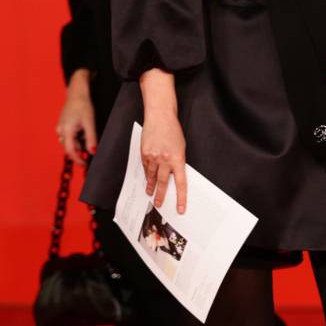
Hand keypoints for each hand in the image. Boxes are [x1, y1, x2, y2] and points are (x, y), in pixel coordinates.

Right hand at [56, 69, 96, 161]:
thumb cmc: (83, 105)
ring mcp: (61, 127)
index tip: (85, 163)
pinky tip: (82, 129)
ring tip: (87, 134)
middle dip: (80, 149)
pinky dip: (76, 136)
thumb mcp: (90, 123)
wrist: (77, 92)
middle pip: (70, 146)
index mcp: (66, 131)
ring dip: (78, 142)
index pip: (70, 151)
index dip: (78, 159)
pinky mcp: (63, 124)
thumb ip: (91, 138)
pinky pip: (69, 135)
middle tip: (90, 148)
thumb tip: (93, 152)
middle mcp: (60, 130)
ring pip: (69, 141)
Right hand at [140, 68, 187, 213]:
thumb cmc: (173, 130)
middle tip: (158, 204)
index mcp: (177, 158)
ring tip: (150, 193)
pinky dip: (146, 173)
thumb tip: (174, 175)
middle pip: (162, 183)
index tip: (180, 208)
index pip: (180, 183)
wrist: (160, 116)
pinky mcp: (144, 153)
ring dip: (151, 186)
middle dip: (161, 196)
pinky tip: (147, 178)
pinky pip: (145, 167)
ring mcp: (153, 157)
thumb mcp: (181, 147)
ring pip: (151, 177)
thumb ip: (177, 161)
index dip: (180, 197)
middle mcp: (165, 159)